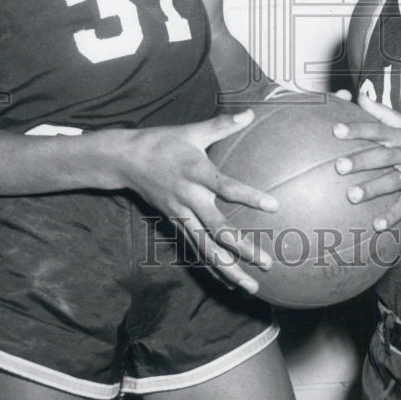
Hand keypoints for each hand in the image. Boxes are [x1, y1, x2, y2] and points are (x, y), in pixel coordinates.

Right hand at [105, 111, 277, 293]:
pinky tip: (228, 282)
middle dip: (242, 249)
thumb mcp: (192, 131)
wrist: (126, 160)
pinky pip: (194, 250)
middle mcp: (189, 199)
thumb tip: (250, 112)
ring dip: (228, 269)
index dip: (249, 197)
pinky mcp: (174, 223)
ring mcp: (180, 215)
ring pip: (205, 248)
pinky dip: (211, 267)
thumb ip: (223, 124)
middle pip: (217, 229)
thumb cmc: (163, 142)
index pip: (226, 187)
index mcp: (196, 173)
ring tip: (251, 287)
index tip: (273, 206)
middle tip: (267, 263)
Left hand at [332, 92, 400, 228]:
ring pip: (392, 180)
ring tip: (351, 196)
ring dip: (372, 189)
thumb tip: (360, 95)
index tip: (336, 130)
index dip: (357, 129)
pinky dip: (393, 215)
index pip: (377, 129)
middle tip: (338, 166)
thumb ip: (382, 112)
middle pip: (382, 155)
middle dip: (361, 160)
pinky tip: (377, 225)